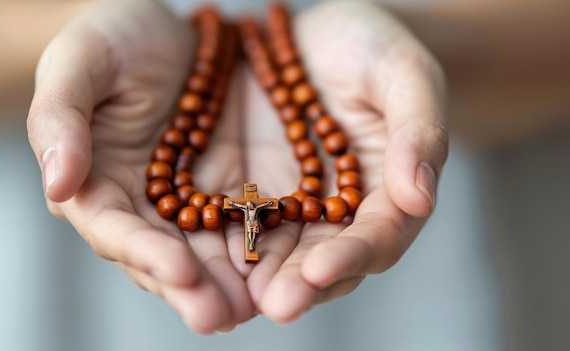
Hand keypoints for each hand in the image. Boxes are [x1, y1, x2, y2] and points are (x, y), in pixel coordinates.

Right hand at [27, 0, 256, 332]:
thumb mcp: (80, 62)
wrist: (165, 30)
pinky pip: (237, 225)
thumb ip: (60, 119)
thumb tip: (57, 184)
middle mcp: (136, 204)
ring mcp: (182, 201)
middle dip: (189, 288)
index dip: (144, 253)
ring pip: (201, 252)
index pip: (113, 228)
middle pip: (159, 255)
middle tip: (220, 317)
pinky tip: (276, 272)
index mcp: (92, 182)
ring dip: (225, 284)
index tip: (181, 271)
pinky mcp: (221, 190)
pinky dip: (255, 250)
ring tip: (253, 308)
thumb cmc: (113, 39)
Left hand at [245, 0, 447, 322]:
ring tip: (237, 301)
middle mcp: (341, 209)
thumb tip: (419, 198)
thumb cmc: (370, 46)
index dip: (353, 254)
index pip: (379, 233)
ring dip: (261, 278)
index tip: (322, 269)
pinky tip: (206, 265)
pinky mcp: (254, 192)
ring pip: (281, 252)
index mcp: (388, 190)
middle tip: (278, 304)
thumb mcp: (402, 74)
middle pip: (327, 257)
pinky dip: (226, 246)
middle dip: (303, 283)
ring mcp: (295, 203)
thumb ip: (417, 132)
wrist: (316, 35)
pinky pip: (240, 224)